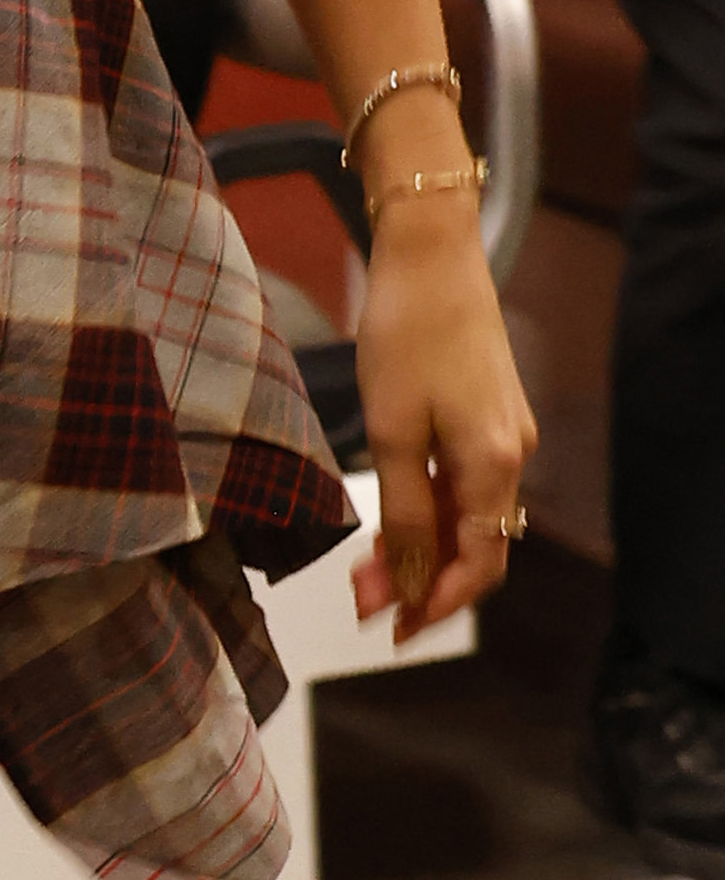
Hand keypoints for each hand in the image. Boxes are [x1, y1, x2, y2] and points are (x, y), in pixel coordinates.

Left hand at [349, 195, 536, 642]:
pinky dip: (433, 504)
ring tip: (369, 563)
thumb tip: (410, 581)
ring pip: (470, 512)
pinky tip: (396, 508)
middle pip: (477, 546)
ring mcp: (505, 430)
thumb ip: (405, 510)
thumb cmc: (406, 331)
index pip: (478, 566)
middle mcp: (513, 455)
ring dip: (425, 543)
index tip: (390, 629)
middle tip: (367, 600)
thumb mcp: (392, 428)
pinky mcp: (490, 409)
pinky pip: (467, 478)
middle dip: (425, 580)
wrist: (430, 250)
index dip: (436, 605)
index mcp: (494, 465)